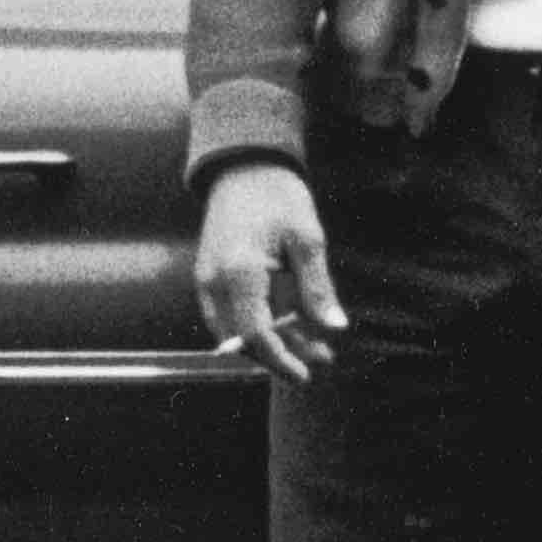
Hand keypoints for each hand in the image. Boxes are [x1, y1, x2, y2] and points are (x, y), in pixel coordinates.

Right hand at [191, 163, 344, 374]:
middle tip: (323, 356)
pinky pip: (228, 317)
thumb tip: (335, 328)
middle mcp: (215, 283)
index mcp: (240, 273)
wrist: (244, 166)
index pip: (257, 335)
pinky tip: (288, 323)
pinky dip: (256, 327)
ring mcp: (206, 282)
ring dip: (271, 344)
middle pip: (244, 341)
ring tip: (313, 342)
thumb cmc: (278, 196)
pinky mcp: (207, 278)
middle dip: (282, 355)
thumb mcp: (307, 239)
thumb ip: (318, 288)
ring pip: (235, 333)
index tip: (308, 375)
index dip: (282, 360)